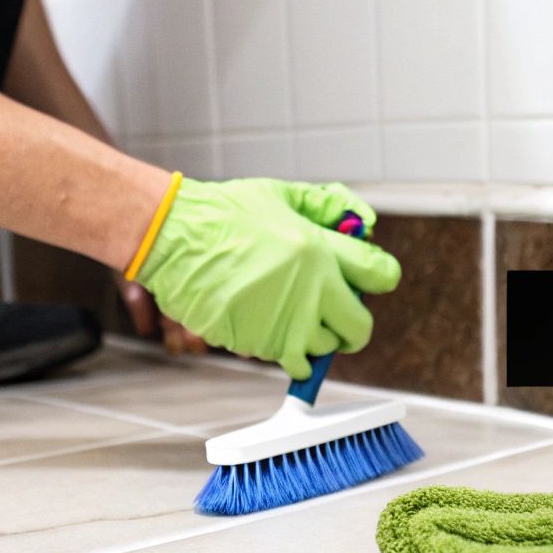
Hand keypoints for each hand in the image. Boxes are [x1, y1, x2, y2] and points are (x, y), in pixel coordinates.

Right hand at [133, 179, 400, 378]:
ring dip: (314, 337)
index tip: (367, 280)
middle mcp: (310, 292)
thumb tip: (363, 220)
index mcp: (320, 252)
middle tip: (336, 314)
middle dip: (352, 324)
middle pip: (360, 329)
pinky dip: (279, 345)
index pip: (381, 276)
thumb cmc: (224, 213)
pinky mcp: (257, 344)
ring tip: (289, 311)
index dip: (378, 277)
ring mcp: (283, 323)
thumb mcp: (281, 195)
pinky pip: (285, 358)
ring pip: (321, 350)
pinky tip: (261, 317)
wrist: (172, 238)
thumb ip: (327, 206)